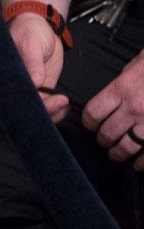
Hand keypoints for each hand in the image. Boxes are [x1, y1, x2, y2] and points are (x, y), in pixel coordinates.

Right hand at [8, 14, 69, 121]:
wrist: (43, 27)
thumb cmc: (30, 30)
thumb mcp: (31, 43)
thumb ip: (32, 62)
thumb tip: (34, 82)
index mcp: (5, 74)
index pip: (15, 97)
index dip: (33, 103)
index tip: (50, 100)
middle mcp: (14, 84)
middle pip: (25, 107)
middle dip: (44, 110)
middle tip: (61, 101)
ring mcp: (28, 88)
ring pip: (36, 110)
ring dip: (52, 112)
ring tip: (65, 103)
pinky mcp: (40, 89)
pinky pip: (46, 105)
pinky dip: (56, 109)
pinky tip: (65, 104)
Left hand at [83, 50, 143, 170]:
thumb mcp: (138, 64)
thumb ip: (123, 82)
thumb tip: (113, 97)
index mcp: (122, 89)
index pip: (94, 113)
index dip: (89, 122)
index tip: (91, 125)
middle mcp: (134, 108)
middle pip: (107, 133)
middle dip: (103, 140)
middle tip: (104, 141)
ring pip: (126, 147)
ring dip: (119, 153)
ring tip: (117, 154)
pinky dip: (142, 163)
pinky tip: (138, 163)